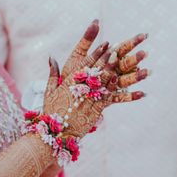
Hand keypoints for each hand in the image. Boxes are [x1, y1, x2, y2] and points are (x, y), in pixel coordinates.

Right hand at [43, 21, 144, 139]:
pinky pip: (110, 98)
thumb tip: (52, 57)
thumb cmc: (52, 111)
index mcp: (70, 82)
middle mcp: (81, 89)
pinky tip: (127, 84)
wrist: (58, 132)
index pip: (85, 64)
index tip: (104, 44)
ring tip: (122, 63)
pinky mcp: (97, 110)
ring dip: (113, 71)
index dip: (96, 54)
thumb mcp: (49, 91)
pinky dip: (119, 91)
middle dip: (107, 59)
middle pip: (97, 71)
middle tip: (116, 49)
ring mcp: (90, 99)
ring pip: (104, 83)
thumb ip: (53, 73)